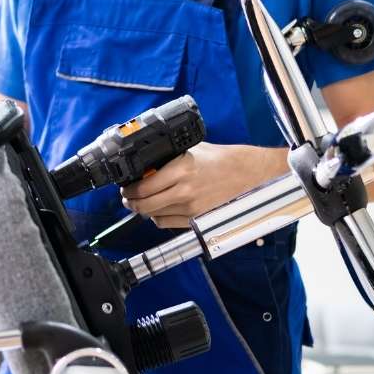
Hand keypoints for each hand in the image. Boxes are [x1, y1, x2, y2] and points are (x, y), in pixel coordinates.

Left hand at [119, 143, 287, 229]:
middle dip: (131, 203)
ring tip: (143, 203)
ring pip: (154, 216)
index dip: (129, 190)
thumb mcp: (191, 150)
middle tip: (128, 198)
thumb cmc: (221, 159)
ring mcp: (191, 208)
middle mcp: (184, 191)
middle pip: (144, 206)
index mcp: (181, 170)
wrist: (247, 174)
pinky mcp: (196, 219)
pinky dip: (159, 218)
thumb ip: (168, 158)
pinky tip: (160, 209)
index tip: (126, 188)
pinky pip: (167, 224)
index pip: (143, 187)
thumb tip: (145, 166)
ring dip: (145, 211)